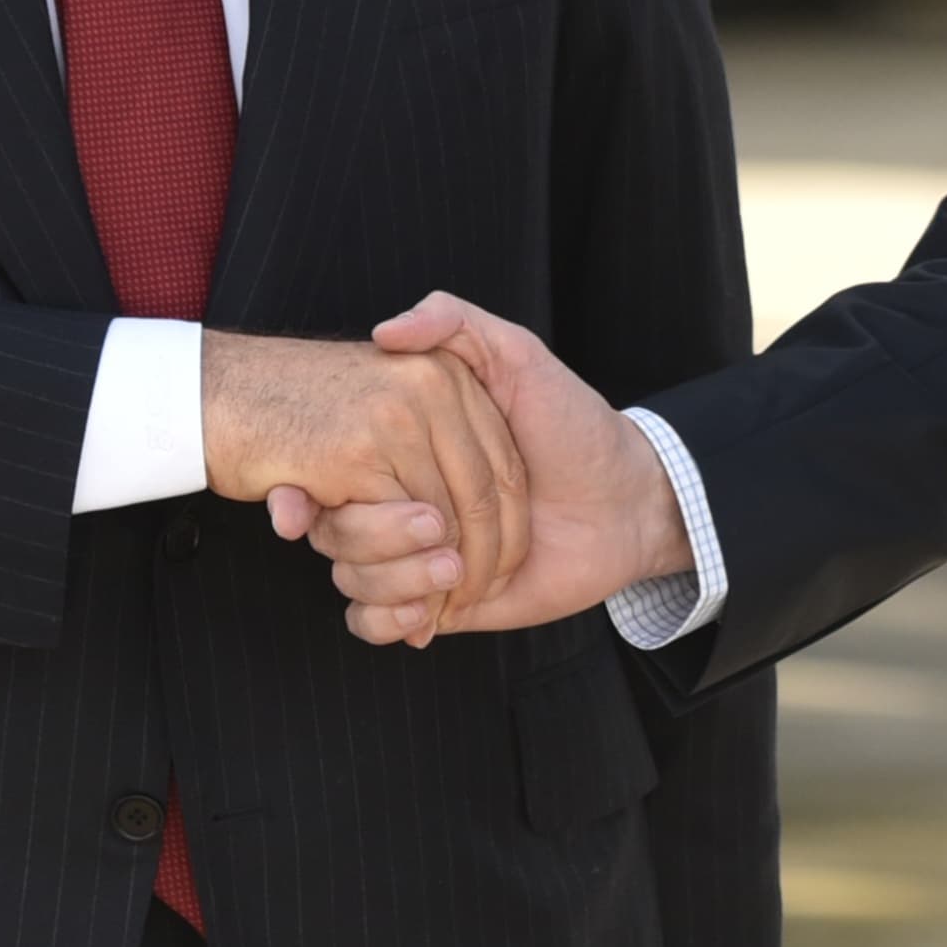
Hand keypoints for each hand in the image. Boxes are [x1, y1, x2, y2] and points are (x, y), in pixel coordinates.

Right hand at [266, 292, 689, 642]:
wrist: (628, 501)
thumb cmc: (573, 423)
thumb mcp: (517, 356)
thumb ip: (456, 323)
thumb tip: (384, 331)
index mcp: (406, 447)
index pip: (336, 474)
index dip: (320, 488)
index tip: (318, 493)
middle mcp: (403, 498)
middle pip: (336, 532)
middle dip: (374, 540)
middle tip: (436, 529)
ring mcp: (417, 551)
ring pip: (350, 579)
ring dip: (393, 580)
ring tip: (452, 569)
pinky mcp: (438, 601)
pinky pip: (375, 623)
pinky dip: (390, 621)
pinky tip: (429, 613)